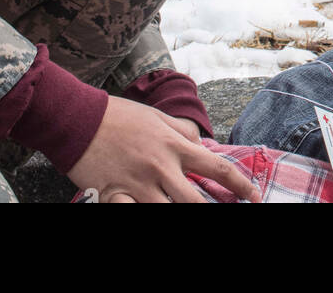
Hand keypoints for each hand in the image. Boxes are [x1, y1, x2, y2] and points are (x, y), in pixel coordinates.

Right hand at [67, 96, 260, 202]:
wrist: (78, 119)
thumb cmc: (119, 116)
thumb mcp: (158, 118)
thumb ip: (182, 132)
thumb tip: (201, 145)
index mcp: (175, 146)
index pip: (217, 168)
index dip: (240, 185)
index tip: (254, 197)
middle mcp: (161, 168)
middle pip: (196, 202)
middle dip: (215, 213)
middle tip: (230, 214)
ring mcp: (138, 185)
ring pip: (168, 212)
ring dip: (180, 213)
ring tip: (192, 215)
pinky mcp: (114, 196)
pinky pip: (133, 214)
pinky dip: (141, 214)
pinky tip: (146, 211)